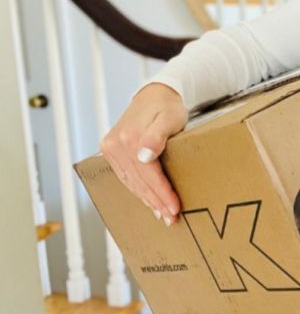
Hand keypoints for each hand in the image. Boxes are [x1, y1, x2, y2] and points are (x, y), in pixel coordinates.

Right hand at [99, 82, 187, 224]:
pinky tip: (149, 201)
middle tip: (171, 218)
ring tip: (162, 215)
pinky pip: (126, 176)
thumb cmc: (168, 107)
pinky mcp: (111, 150)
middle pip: (139, 182)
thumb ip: (157, 136)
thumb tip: (144, 156)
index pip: (148, 175)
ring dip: (147, 200)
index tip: (174, 208)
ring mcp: (111, 148)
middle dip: (156, 202)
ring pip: (131, 182)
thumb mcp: (169, 118)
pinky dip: (138, 190)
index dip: (162, 193)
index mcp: (129, 138)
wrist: (155, 95)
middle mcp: (116, 145)